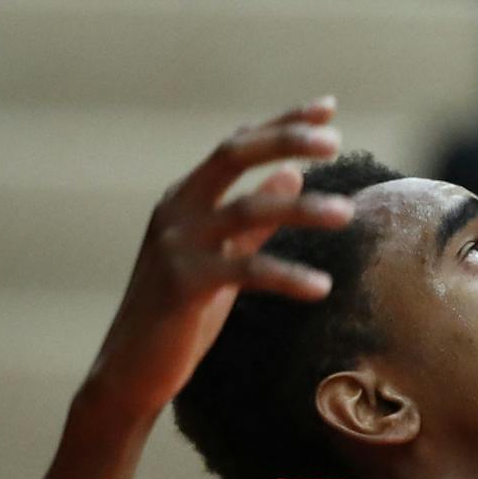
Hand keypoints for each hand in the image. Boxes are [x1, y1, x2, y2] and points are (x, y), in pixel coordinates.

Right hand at [84, 99, 353, 420]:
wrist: (130, 371)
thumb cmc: (181, 310)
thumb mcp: (222, 254)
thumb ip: (255, 219)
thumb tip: (291, 174)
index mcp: (186, 197)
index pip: (237, 144)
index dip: (281, 123)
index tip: (328, 107)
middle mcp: (176, 210)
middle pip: (233, 155)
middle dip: (284, 140)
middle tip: (334, 141)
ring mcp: (176, 245)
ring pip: (247, 210)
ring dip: (302, 208)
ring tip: (347, 213)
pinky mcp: (183, 284)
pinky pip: (246, 271)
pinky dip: (288, 276)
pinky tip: (322, 286)